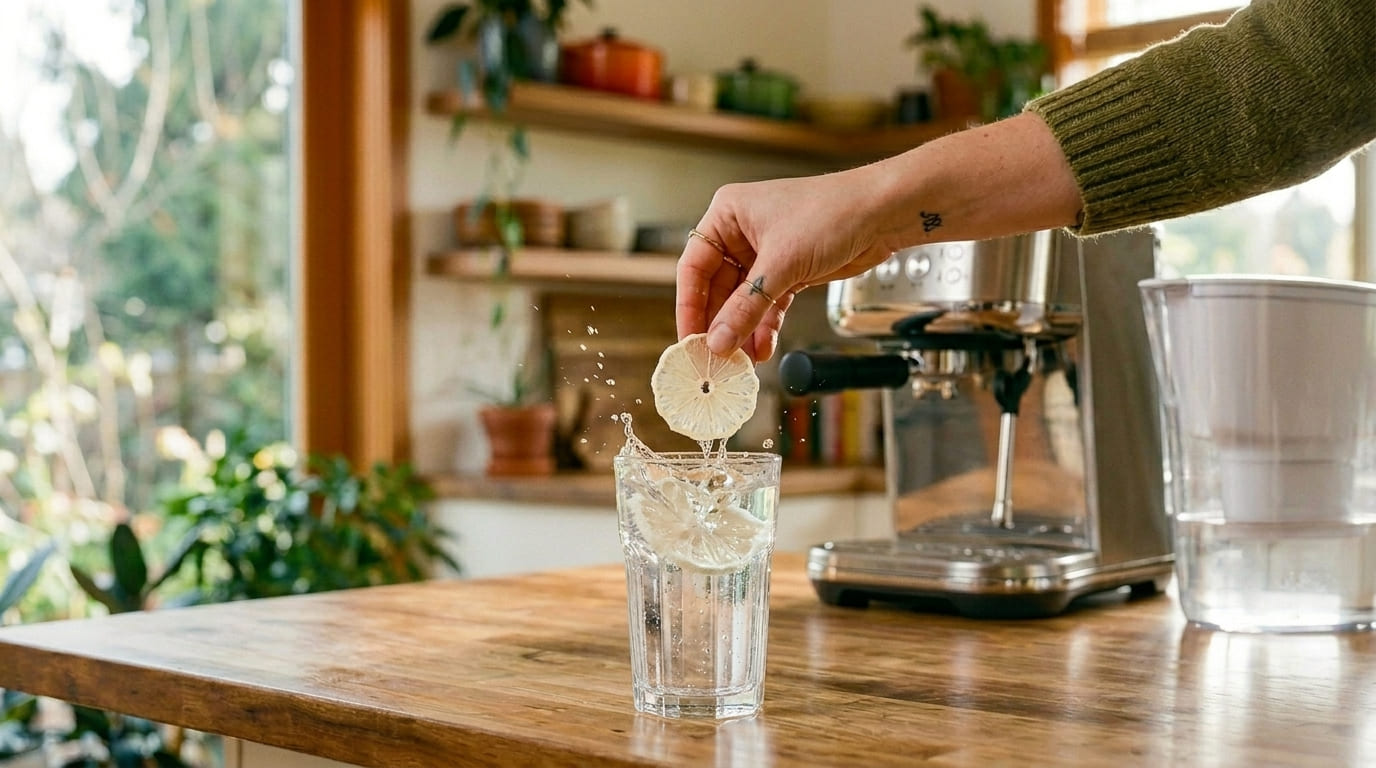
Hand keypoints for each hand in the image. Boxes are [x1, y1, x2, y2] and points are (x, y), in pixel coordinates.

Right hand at [675, 114, 1083, 361]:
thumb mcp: (782, 265)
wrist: (883, 213)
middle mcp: (742, 232)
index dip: (689, 307)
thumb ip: (746, 307)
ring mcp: (766, 253)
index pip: (693, 267)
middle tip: (714, 359)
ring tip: (741, 361)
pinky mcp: (790, 270)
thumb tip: (717, 341)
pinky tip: (762, 349)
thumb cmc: (833, 214)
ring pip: (743, 301)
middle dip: (719, 325)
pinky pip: (767, 305)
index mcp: (728, 215)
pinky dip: (765, 327)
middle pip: (717, 288)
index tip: (689, 340)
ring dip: (742, 331)